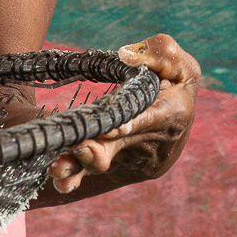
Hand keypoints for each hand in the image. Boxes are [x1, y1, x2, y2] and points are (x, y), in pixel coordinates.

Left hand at [47, 33, 199, 195]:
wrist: (176, 116)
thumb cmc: (173, 80)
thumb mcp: (179, 63)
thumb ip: (161, 53)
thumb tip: (126, 54)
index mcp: (172, 114)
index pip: (150, 120)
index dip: (130, 125)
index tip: (109, 128)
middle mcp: (153, 144)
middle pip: (120, 147)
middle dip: (97, 151)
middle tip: (77, 147)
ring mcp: (132, 158)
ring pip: (103, 162)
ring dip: (79, 164)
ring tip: (57, 168)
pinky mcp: (117, 164)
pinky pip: (93, 171)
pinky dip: (76, 177)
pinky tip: (59, 182)